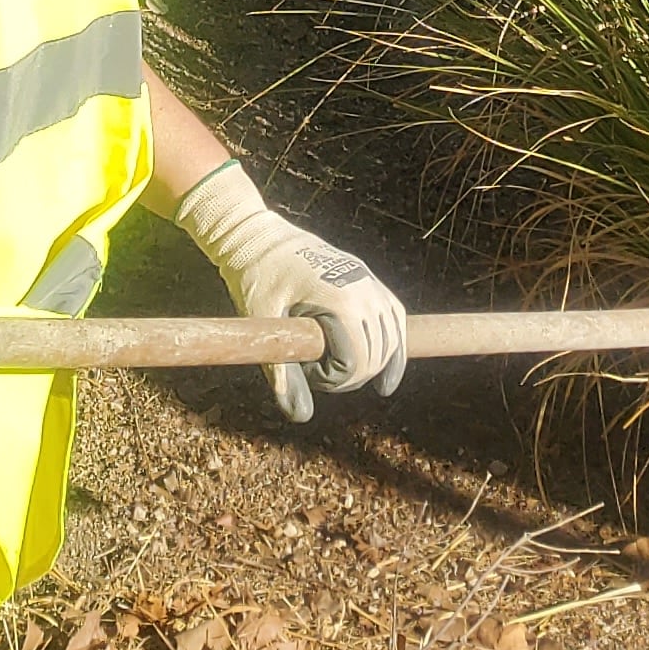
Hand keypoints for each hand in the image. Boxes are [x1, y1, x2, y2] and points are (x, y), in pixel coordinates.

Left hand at [173, 163, 405, 421]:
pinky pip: (391, 309)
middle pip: (380, 349)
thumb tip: (299, 415)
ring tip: (366, 380)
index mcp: (341, 298)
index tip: (309, 375)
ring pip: (394, 330)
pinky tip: (388, 360)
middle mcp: (362, 285)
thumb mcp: (264, 324)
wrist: (254, 233)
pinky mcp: (362, 272)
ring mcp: (365, 276)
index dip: (337, 379)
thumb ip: (281, 370)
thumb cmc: (256, 276)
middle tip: (320, 374)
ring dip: (382, 360)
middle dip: (356, 373)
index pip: (360, 359)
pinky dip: (393, 336)